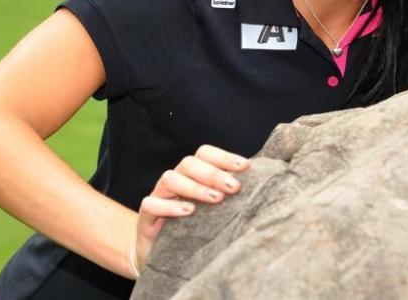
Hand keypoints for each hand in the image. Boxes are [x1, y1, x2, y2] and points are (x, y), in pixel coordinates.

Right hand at [130, 145, 249, 277]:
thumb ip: (228, 194)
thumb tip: (262, 184)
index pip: (205, 154)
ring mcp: (159, 196)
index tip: (246, 167)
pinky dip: (169, 205)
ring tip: (216, 199)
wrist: (160, 254)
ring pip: (170, 178)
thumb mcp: (213, 210)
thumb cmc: (193, 228)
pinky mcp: (146, 216)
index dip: (224, 157)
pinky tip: (188, 211)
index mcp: (192, 174)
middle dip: (214, 173)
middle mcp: (175, 180)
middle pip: (189, 163)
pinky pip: (151, 204)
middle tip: (235, 187)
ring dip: (194, 186)